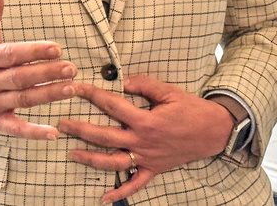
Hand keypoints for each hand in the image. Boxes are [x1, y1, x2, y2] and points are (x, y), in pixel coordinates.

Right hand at [0, 0, 77, 139]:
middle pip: (19, 78)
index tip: (57, 47)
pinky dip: (33, 132)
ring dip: (48, 96)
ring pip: (22, 99)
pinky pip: (14, 128)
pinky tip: (54, 132)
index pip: (10, 54)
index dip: (33, 51)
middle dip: (46, 73)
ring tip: (72, 88)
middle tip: (72, 68)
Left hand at [58, 75, 235, 202]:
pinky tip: (104, 198)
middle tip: (62, 124)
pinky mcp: (154, 169)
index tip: (76, 88)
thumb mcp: (169, 91)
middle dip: (81, 130)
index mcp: (145, 120)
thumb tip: (122, 81)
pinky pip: (135, 184)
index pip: (112, 105)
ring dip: (91, 159)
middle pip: (104, 137)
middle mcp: (142, 142)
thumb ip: (144, 85)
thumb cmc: (191, 109)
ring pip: (113, 162)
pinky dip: (120, 192)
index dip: (92, 95)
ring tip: (72, 154)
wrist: (213, 131)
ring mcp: (147, 158)